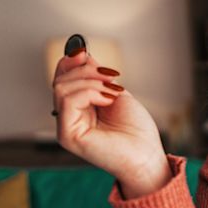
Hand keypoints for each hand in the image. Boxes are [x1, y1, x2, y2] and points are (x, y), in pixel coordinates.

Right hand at [52, 51, 169, 197]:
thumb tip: (80, 54)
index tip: (85, 52)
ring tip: (112, 93)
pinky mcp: (67, 135)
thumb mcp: (115, 93)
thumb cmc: (136, 131)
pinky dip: (89, 93)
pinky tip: (107, 100)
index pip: (62, 78)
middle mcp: (69, 118)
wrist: (147, 155)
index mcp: (79, 108)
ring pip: (61, 87)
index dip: (70, 62)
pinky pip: (68, 100)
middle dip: (86, 71)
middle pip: (60, 80)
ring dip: (91, 82)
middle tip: (111, 78)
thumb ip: (96, 76)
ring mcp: (65, 127)